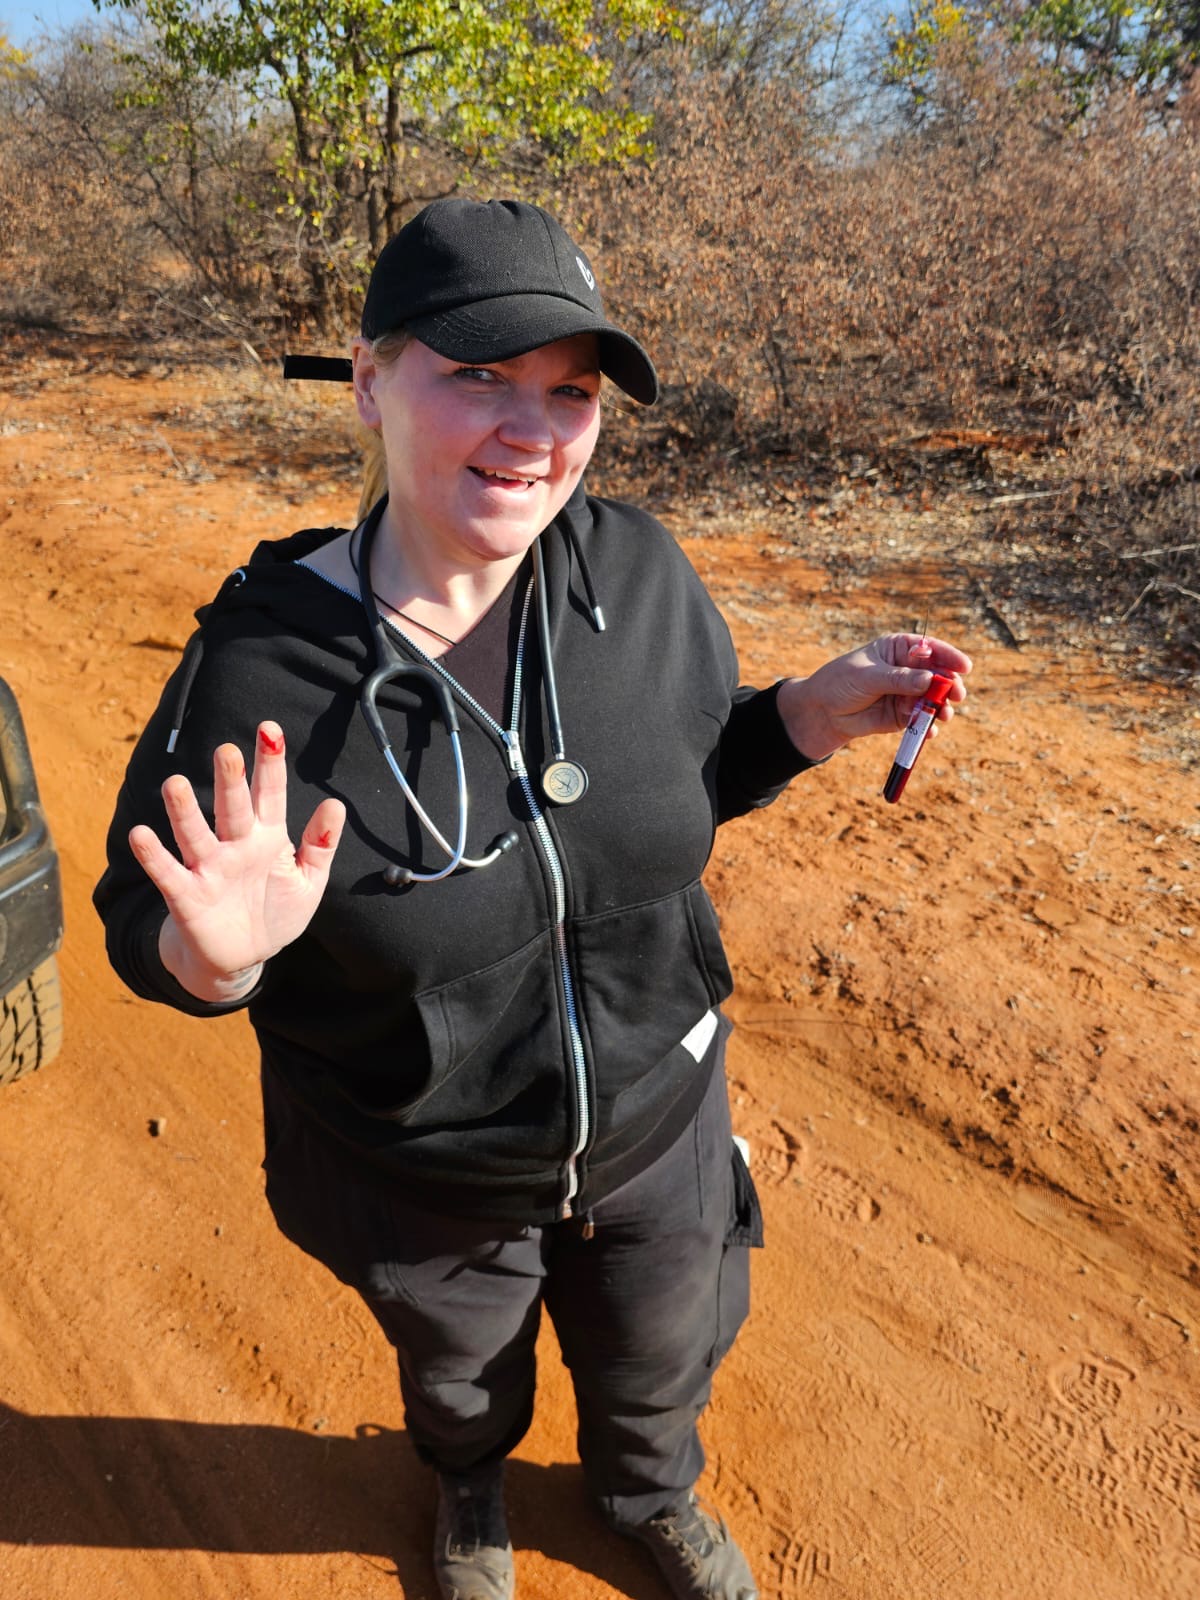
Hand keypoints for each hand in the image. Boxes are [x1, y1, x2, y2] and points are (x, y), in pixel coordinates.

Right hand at [128, 721, 345, 1001]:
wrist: (243, 957)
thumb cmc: (275, 912)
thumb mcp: (309, 881)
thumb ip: (320, 845)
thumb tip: (336, 804)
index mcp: (267, 838)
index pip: (269, 794)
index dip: (270, 764)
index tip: (270, 731)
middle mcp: (235, 845)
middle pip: (231, 808)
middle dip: (229, 782)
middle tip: (227, 753)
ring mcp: (208, 868)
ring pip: (194, 833)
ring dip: (183, 811)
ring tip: (175, 784)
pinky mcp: (186, 896)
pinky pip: (168, 873)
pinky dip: (154, 855)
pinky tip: (141, 834)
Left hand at [776, 634, 971, 762]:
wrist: (822, 712)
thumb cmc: (840, 683)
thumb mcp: (868, 677)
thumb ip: (898, 679)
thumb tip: (929, 680)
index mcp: (898, 649)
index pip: (930, 648)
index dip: (949, 656)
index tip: (964, 666)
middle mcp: (907, 670)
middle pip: (937, 675)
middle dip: (949, 685)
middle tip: (956, 695)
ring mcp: (907, 693)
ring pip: (933, 699)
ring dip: (941, 707)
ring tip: (943, 715)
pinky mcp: (903, 715)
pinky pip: (922, 720)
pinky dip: (928, 726)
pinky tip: (929, 731)